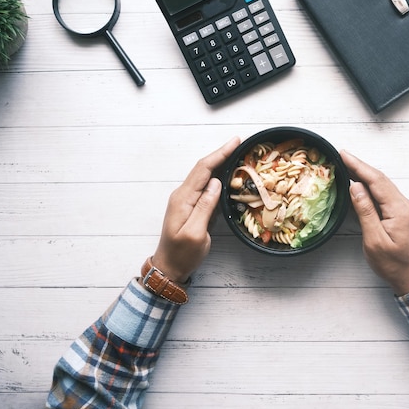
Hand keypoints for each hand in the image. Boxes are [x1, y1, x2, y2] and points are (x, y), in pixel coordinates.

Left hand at [151, 137, 240, 283]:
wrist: (169, 267)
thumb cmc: (182, 254)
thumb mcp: (196, 233)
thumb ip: (205, 206)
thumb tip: (216, 183)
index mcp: (183, 198)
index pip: (203, 170)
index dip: (220, 154)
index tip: (235, 141)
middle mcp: (182, 195)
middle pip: (203, 168)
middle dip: (220, 153)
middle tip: (239, 143)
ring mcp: (185, 200)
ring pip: (203, 175)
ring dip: (219, 162)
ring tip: (235, 153)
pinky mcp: (189, 206)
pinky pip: (203, 185)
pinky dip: (216, 175)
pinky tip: (225, 174)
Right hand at [340, 150, 408, 294]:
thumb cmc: (391, 263)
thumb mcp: (374, 239)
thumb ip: (365, 211)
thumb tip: (356, 187)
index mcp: (398, 209)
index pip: (376, 181)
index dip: (359, 166)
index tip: (343, 154)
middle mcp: (403, 204)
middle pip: (379, 179)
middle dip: (360, 165)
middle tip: (341, 155)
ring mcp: (402, 208)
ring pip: (381, 184)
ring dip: (364, 173)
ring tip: (346, 164)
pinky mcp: (398, 212)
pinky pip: (382, 192)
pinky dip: (369, 183)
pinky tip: (359, 182)